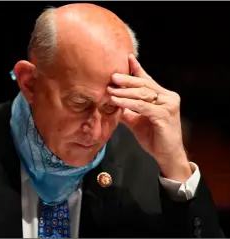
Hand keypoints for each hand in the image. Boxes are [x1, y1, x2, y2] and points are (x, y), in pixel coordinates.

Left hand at [107, 54, 191, 181]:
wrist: (167, 155)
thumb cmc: (154, 137)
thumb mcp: (137, 120)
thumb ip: (128, 110)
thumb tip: (113, 101)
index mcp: (163, 96)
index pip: (148, 80)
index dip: (137, 69)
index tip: (127, 57)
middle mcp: (169, 97)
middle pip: (144, 84)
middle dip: (126, 79)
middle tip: (112, 75)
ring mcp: (168, 105)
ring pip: (142, 94)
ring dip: (124, 91)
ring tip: (109, 89)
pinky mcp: (164, 115)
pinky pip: (142, 106)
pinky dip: (127, 102)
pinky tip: (116, 101)